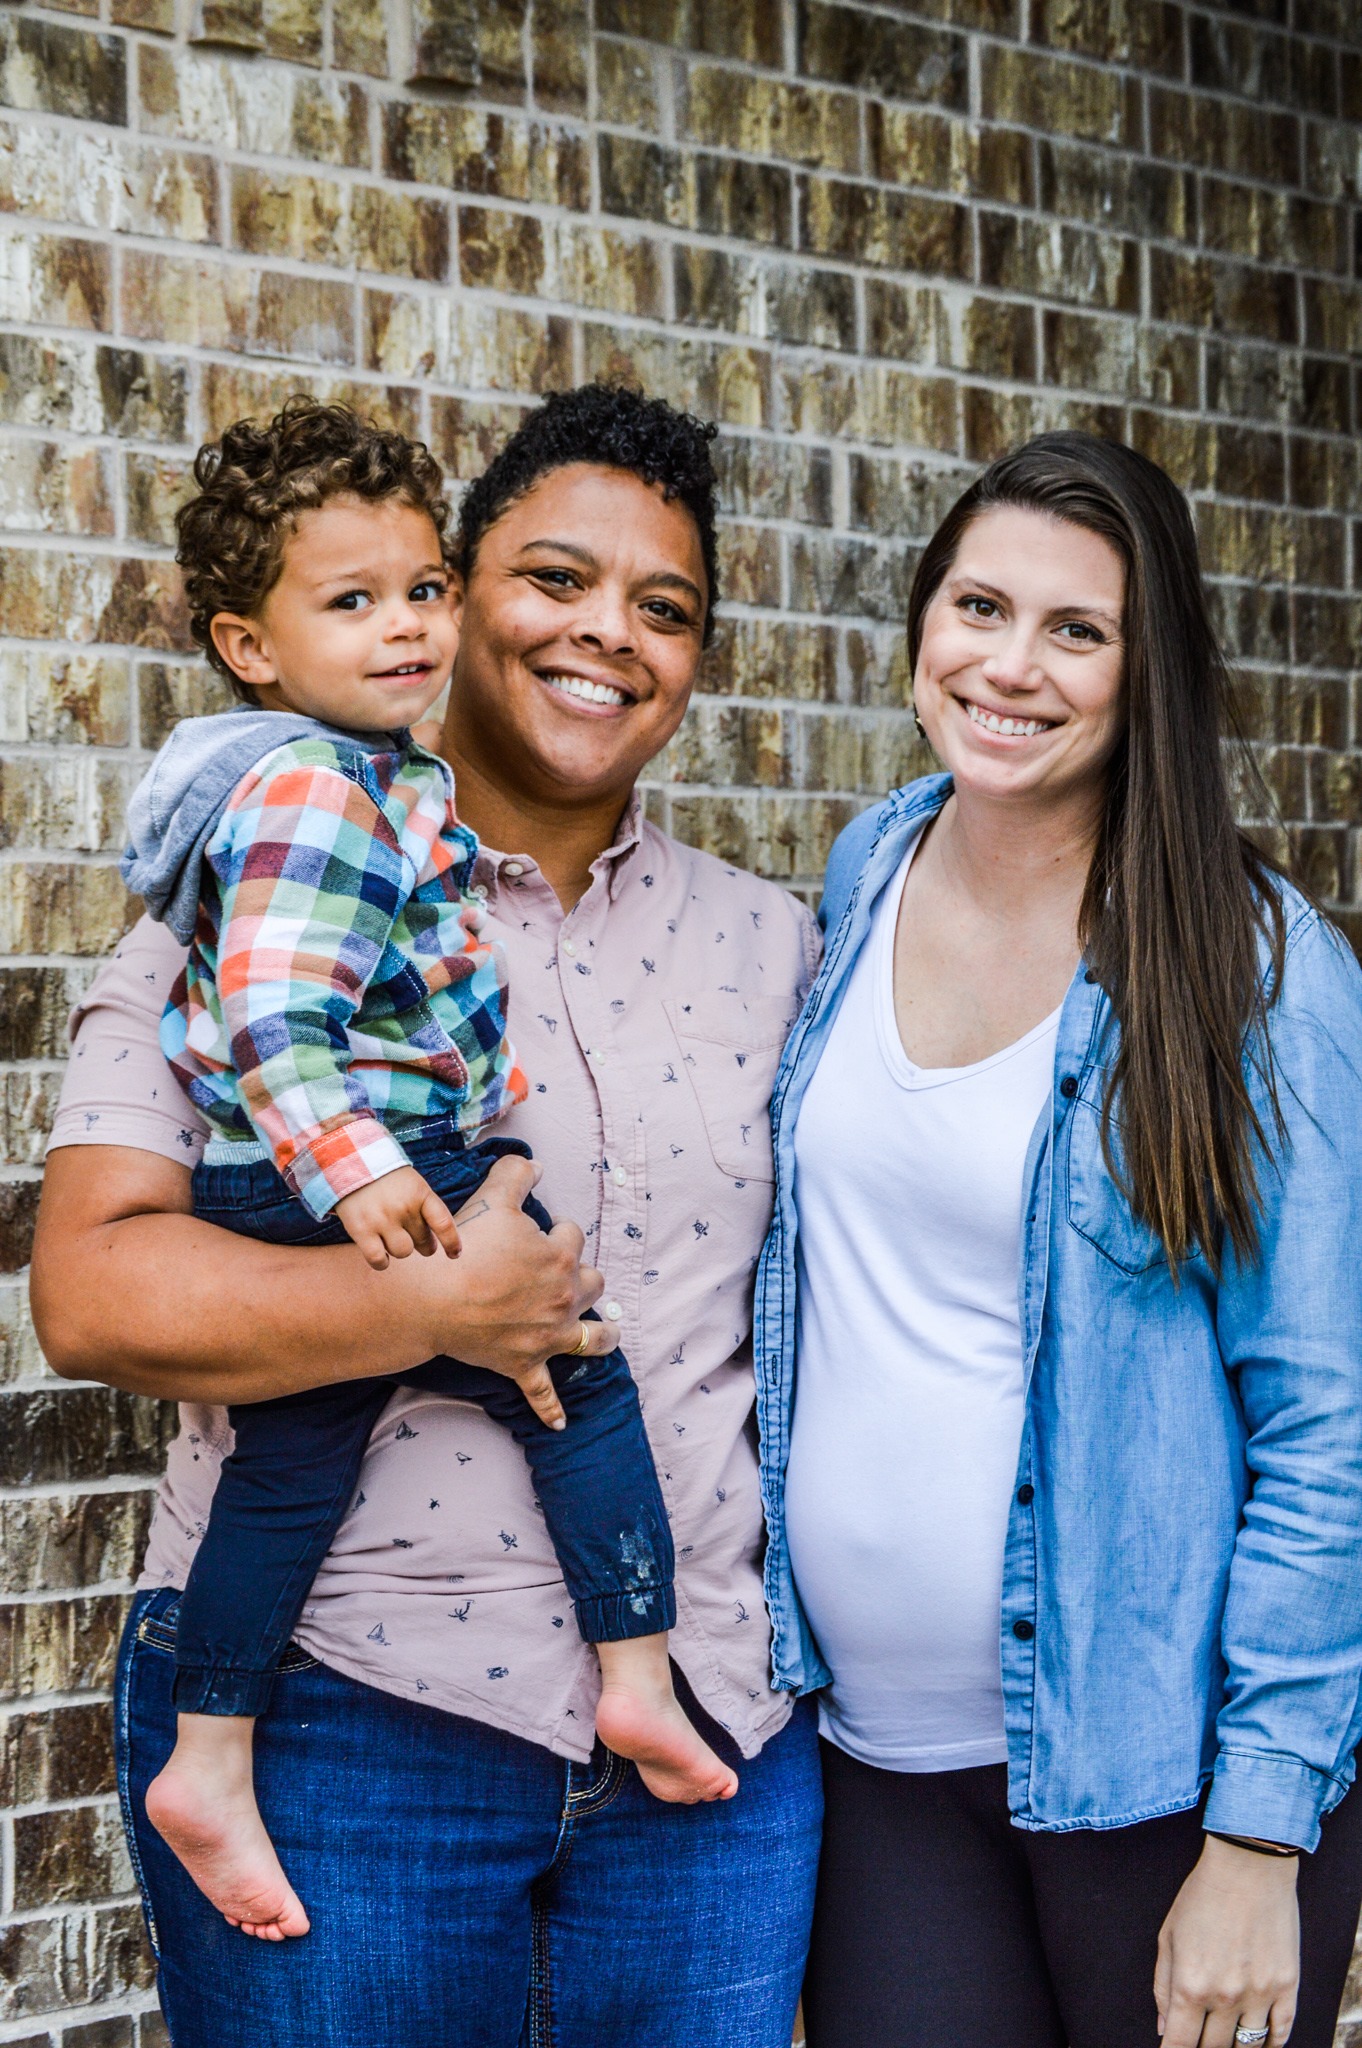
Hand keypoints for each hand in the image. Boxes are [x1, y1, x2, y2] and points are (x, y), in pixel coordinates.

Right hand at [334, 1166, 461, 1270]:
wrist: (349, 1161)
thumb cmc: (386, 1179)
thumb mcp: (412, 1184)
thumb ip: (424, 1209)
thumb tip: (433, 1244)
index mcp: (420, 1193)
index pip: (444, 1224)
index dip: (452, 1242)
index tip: (454, 1254)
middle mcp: (404, 1207)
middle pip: (423, 1241)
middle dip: (422, 1243)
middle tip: (413, 1237)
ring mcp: (382, 1219)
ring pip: (403, 1252)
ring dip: (400, 1249)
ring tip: (390, 1236)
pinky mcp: (362, 1230)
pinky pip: (378, 1259)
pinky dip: (382, 1262)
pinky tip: (381, 1255)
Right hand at [404, 1153, 618, 1428]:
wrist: (432, 1297)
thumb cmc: (464, 1246)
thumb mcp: (493, 1197)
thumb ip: (517, 1174)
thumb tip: (536, 1164)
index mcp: (560, 1256)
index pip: (573, 1235)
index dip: (559, 1231)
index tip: (543, 1231)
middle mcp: (563, 1298)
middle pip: (592, 1284)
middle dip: (583, 1277)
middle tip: (565, 1276)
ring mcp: (547, 1335)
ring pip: (591, 1337)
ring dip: (601, 1334)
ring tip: (608, 1332)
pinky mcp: (524, 1365)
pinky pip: (542, 1392)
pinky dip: (550, 1408)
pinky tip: (560, 1424)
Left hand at [1155, 1835, 1298, 2046]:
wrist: (1249, 1866)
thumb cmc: (1202, 1896)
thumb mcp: (1168, 1936)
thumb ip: (1163, 1986)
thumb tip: (1165, 2027)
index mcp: (1190, 1986)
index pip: (1180, 2044)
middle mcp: (1225, 1997)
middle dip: (1202, 2047)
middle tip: (1200, 2034)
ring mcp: (1260, 1994)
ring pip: (1247, 2047)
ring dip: (1234, 2045)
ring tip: (1226, 2034)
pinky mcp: (1287, 1986)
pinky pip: (1281, 2033)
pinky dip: (1270, 2043)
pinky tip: (1260, 2039)